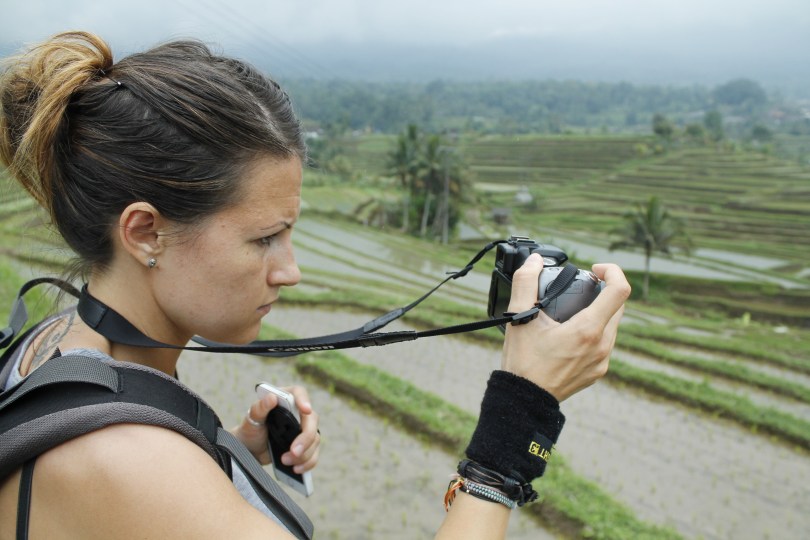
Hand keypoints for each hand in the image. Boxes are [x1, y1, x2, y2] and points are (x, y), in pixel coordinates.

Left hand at [233, 385, 320, 472]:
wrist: (250, 450)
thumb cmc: (250, 430)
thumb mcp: (251, 419)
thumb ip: (259, 408)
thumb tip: (271, 398)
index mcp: (285, 399)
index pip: (299, 393)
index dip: (304, 400)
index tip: (306, 410)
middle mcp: (298, 412)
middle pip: (312, 420)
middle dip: (305, 438)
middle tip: (294, 451)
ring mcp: (303, 429)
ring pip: (315, 440)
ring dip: (304, 454)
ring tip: (285, 461)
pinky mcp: (305, 446)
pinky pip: (314, 454)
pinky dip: (307, 463)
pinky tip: (296, 469)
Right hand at [500, 254, 629, 401]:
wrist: (524, 400)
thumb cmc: (523, 361)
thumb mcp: (519, 317)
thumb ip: (525, 281)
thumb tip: (534, 261)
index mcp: (588, 329)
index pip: (620, 290)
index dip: (613, 271)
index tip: (595, 269)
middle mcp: (602, 345)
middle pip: (618, 306)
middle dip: (603, 290)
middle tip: (579, 288)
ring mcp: (602, 361)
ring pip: (612, 325)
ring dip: (599, 312)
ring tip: (572, 312)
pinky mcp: (598, 371)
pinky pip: (604, 343)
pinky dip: (594, 332)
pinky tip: (571, 335)